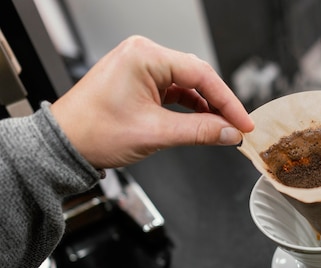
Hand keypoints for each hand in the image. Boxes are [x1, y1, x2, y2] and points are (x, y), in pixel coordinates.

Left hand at [51, 36, 253, 168]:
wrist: (63, 145)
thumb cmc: (93, 132)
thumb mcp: (155, 133)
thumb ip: (200, 131)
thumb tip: (230, 132)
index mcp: (144, 56)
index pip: (200, 74)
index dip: (227, 101)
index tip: (243, 121)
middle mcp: (142, 54)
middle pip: (196, 75)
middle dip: (219, 103)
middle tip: (237, 126)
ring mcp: (140, 66)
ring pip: (186, 83)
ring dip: (205, 105)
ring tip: (222, 126)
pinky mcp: (139, 80)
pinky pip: (173, 89)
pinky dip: (190, 105)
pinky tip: (203, 119)